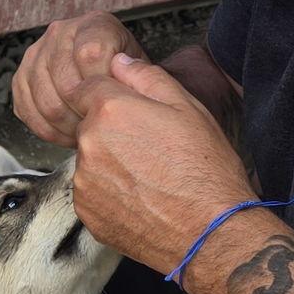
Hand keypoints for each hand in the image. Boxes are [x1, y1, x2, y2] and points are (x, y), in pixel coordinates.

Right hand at [12, 13, 146, 145]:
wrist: (108, 76)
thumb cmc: (126, 77)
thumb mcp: (142, 71)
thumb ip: (137, 75)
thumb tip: (119, 83)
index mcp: (94, 24)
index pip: (90, 54)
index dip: (102, 87)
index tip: (114, 104)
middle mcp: (60, 33)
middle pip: (65, 83)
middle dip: (85, 114)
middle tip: (101, 129)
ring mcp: (36, 54)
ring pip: (46, 102)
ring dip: (67, 126)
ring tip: (86, 133)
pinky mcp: (20, 78)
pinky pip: (28, 111)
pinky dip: (48, 130)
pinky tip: (67, 133)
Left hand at [67, 54, 255, 275]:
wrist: (209, 232)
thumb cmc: (205, 169)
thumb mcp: (187, 107)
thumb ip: (146, 77)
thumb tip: (119, 61)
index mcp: (110, 110)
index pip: (87, 87)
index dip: (110, 96)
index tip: (132, 113)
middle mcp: (88, 143)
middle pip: (88, 125)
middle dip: (111, 131)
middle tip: (150, 149)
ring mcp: (83, 181)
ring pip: (89, 160)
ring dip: (109, 162)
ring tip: (148, 177)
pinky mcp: (86, 212)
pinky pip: (91, 192)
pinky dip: (109, 193)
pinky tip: (141, 198)